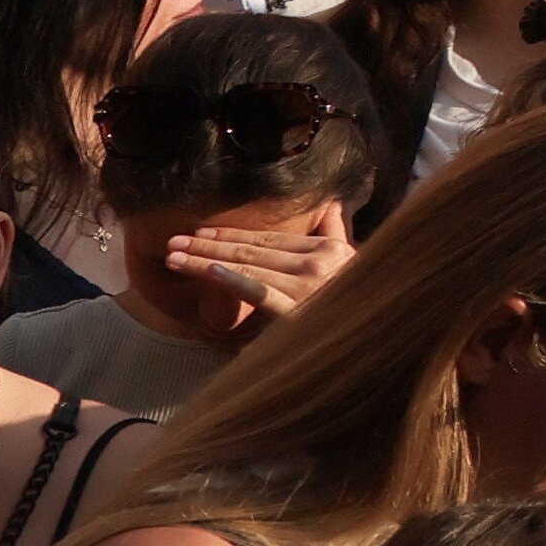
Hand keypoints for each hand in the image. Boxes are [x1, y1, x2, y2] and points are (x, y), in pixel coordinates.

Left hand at [162, 214, 350, 324]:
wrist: (371, 341)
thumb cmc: (356, 303)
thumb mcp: (350, 263)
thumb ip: (336, 233)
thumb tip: (332, 204)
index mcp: (330, 249)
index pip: (270, 238)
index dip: (232, 234)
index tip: (201, 233)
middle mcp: (318, 263)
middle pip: (252, 250)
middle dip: (208, 244)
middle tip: (173, 241)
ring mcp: (308, 286)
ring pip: (247, 266)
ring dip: (205, 260)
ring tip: (174, 257)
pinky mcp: (297, 311)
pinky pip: (258, 291)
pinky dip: (233, 279)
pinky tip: (208, 271)